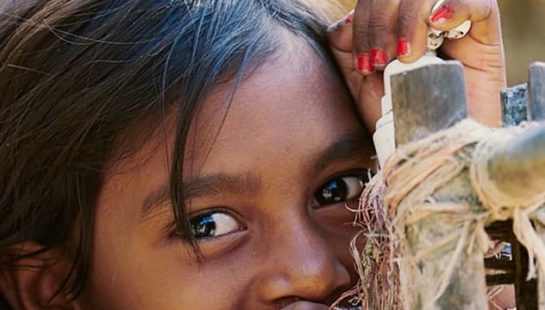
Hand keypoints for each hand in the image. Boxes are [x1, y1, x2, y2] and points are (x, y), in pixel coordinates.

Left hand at [328, 0, 505, 129]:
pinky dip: (455, 6)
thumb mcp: (360, 84)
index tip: (365, 64)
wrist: (433, 147)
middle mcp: (422, 19)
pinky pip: (478, 2)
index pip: (375, 1)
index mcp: (394, 24)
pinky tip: (439, 26)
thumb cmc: (398, 117)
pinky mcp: (485, 33)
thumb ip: (345, 49)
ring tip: (408, 57)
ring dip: (410, 21)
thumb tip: (345, 24)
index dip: (365, 23)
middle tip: (381, 62)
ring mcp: (454, 23)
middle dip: (380, 23)